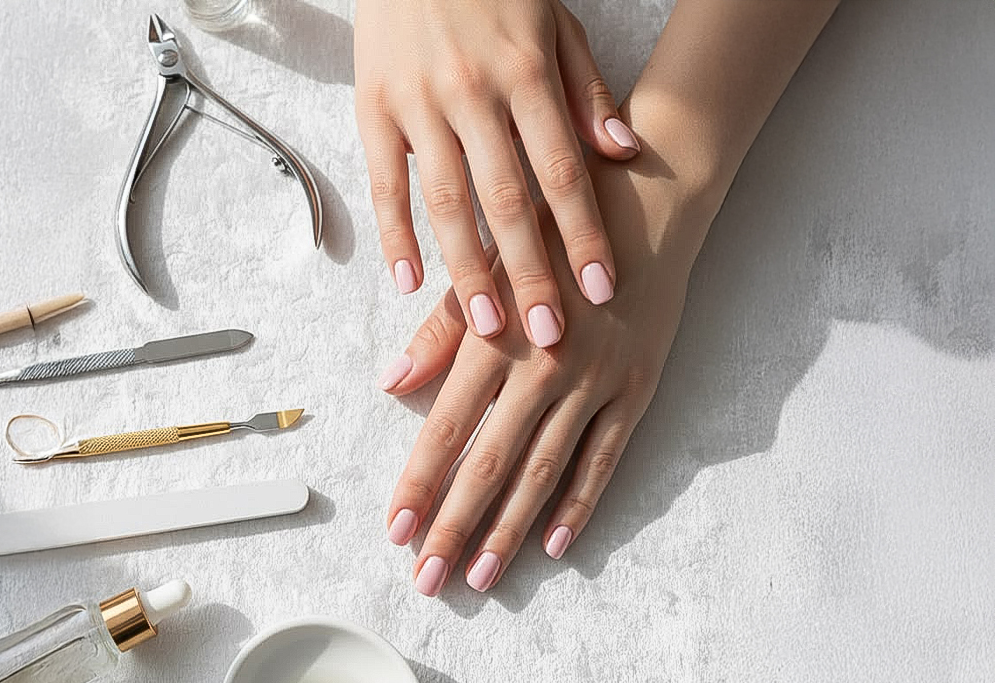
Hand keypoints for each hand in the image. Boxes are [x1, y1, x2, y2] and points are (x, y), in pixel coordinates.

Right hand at [355, 0, 639, 347]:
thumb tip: (624, 153)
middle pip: (507, 199)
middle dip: (531, 272)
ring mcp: (418, 102)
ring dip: (467, 270)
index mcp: (524, 73)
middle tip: (548, 337)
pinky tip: (409, 282)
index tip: (601, 290)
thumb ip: (585, 93)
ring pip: (446, 201)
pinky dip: (395, 235)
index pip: (561, 170)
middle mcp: (471, 93)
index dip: (583, 233)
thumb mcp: (555, 26)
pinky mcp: (372, 107)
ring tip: (488, 327)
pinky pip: (385, 182)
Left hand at [379, 158, 708, 594]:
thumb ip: (441, 329)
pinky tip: (556, 545)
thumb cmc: (554, 227)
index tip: (396, 533)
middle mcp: (545, 368)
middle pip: (490, 464)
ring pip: (545, 472)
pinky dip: (580, 503)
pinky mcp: (637, 388)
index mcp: (498, 337)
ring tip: (482, 577)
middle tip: (429, 581)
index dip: (419, 485)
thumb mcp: (490, 264)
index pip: (446, 429)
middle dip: (455, 528)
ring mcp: (596, 383)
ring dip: (509, 529)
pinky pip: (605, 458)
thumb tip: (391, 382)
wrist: (648, 196)